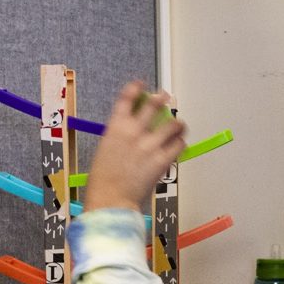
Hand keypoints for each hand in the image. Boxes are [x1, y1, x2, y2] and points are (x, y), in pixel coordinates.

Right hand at [81, 82, 186, 212]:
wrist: (110, 199)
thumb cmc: (102, 180)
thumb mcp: (105, 151)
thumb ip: (119, 138)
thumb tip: (132, 133)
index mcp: (115, 127)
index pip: (127, 98)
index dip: (135, 88)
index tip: (141, 84)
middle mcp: (134, 131)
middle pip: (154, 104)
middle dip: (162, 99)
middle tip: (167, 97)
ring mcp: (149, 145)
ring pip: (173, 124)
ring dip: (177, 123)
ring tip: (179, 124)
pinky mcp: (162, 160)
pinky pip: (178, 145)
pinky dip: (180, 143)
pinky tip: (178, 144)